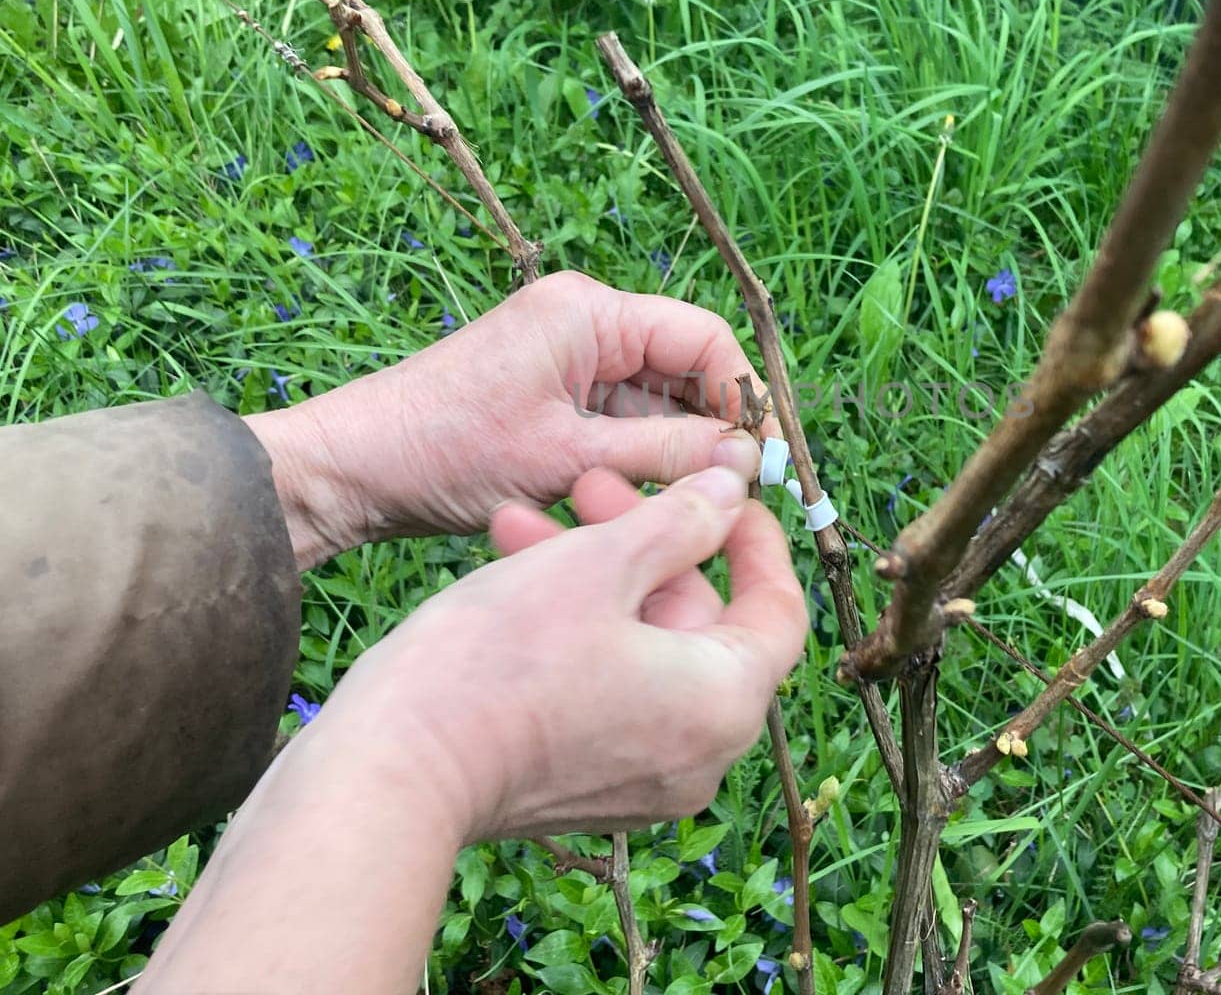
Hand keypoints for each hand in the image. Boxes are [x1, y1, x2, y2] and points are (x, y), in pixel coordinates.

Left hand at [248, 271, 773, 567]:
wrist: (349, 474)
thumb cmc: (444, 454)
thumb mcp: (568, 458)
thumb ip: (665, 452)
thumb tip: (746, 461)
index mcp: (588, 312)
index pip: (703, 340)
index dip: (744, 398)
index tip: (765, 461)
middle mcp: (584, 325)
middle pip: (686, 369)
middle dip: (716, 428)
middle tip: (742, 493)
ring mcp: (567, 363)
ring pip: (657, 403)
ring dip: (679, 450)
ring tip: (698, 506)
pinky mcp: (552, 401)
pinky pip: (621, 423)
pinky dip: (642, 460)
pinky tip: (654, 503)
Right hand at [313, 463, 804, 837]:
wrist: (390, 777)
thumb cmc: (498, 664)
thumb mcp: (597, 565)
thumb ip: (680, 521)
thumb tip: (733, 487)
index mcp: (724, 702)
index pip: (778, 609)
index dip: (752, 538)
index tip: (718, 489)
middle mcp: (700, 753)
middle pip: (699, 623)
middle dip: (645, 541)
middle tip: (592, 485)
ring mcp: (644, 779)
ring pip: (643, 647)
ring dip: (597, 574)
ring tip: (528, 518)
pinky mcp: (587, 787)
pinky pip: (607, 689)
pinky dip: (578, 629)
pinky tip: (515, 569)